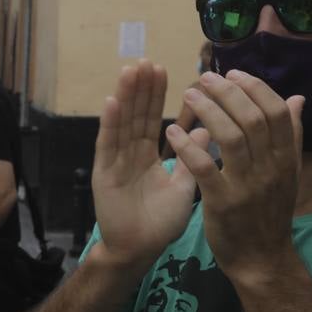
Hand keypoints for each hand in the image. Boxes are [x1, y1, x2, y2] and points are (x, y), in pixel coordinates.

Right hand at [91, 61, 207, 272]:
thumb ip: (193, 159)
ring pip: (121, 123)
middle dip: (141, 89)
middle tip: (147, 61)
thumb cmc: (161, 224)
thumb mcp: (185, 187)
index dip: (157, 96)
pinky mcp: (104, 174)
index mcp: (148, 156)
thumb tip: (207, 129)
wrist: (140, 251)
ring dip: (125, 97)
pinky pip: (108, 145)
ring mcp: (115, 162)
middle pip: (136, 115)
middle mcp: (129, 155)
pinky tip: (112, 102)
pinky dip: (109, 124)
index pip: (153, 119)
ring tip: (130, 70)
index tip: (164, 69)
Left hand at [166, 69, 303, 283]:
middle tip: (204, 77)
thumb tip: (298, 99)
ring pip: (231, 136)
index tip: (233, 72)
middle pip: (253, 118)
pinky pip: (204, 167)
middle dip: (228, 92)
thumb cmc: (269, 212)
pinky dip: (188, 147)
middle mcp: (271, 168)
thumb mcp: (288, 174)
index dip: (254, 88)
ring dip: (207, 111)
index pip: (276, 111)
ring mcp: (248, 186)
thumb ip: (292, 136)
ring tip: (188, 95)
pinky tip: (172, 132)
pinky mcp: (224, 203)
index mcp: (287, 158)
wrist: (262, 259)